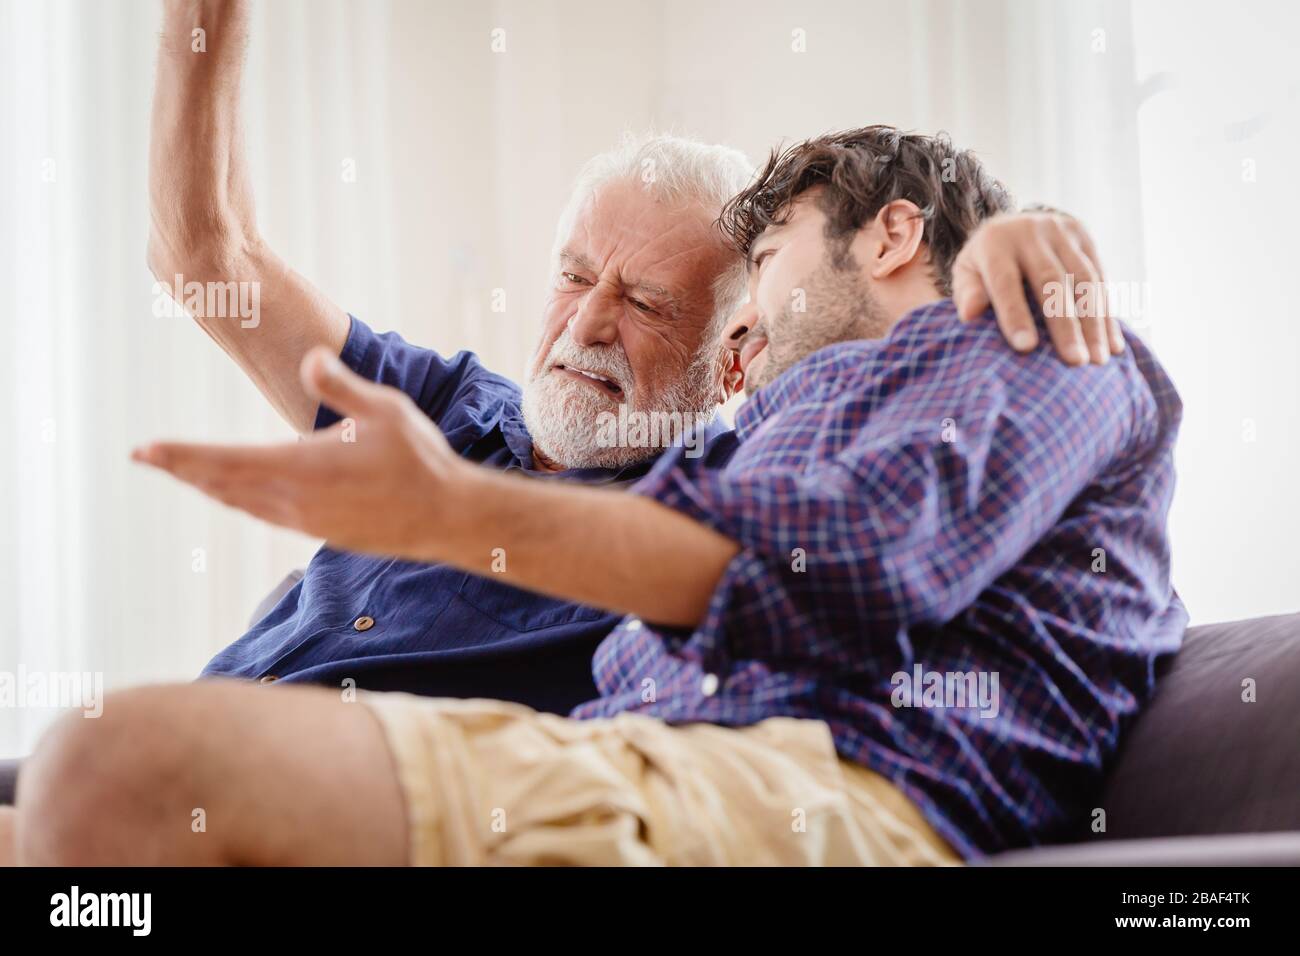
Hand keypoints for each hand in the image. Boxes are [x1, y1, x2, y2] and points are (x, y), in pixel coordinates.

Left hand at [132, 348, 462, 558]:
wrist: (448, 517)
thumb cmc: (421, 460)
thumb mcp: (386, 410)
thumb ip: (341, 384)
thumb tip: (309, 356)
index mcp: (304, 467)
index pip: (225, 460)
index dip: (181, 454)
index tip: (145, 450)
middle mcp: (296, 500)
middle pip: (223, 484)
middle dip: (183, 468)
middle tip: (146, 456)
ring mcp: (307, 521)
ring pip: (242, 502)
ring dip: (209, 484)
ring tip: (183, 471)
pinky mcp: (321, 532)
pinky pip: (265, 514)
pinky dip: (240, 499)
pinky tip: (236, 492)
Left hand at [951, 210, 1122, 364]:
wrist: (1014, 223)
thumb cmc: (985, 264)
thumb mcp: (967, 272)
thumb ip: (968, 292)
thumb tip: (970, 314)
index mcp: (995, 243)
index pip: (1006, 281)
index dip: (1015, 314)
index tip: (1025, 348)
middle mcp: (1031, 232)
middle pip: (1052, 281)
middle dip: (1065, 324)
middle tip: (1074, 362)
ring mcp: (1062, 232)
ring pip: (1084, 280)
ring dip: (1094, 323)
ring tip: (1097, 360)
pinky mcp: (1086, 238)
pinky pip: (1102, 279)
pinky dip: (1108, 315)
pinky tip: (1113, 345)